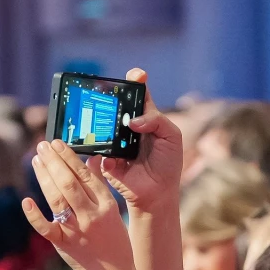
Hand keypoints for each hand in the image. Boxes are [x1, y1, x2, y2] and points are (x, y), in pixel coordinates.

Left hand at [22, 140, 135, 269]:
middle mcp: (91, 216)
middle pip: (69, 184)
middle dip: (54, 162)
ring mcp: (77, 231)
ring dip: (44, 178)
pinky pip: (47, 229)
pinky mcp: (64, 245)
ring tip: (36, 161)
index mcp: (106, 205)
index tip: (57, 143)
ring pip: (57, 200)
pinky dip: (35, 215)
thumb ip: (100, 185)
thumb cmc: (114, 241)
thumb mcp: (113, 210)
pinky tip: (26, 200)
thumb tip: (91, 160)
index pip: (85, 175)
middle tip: (42, 146)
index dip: (69, 157)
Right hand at [96, 69, 183, 215]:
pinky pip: (97, 149)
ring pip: (103, 124)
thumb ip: (157, 121)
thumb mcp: (172, 137)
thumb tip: (133, 121)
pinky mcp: (106, 158)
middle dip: (111, 96)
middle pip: (116, 104)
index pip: (138, 93)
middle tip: (109, 91)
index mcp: (145, 117)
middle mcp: (128, 126)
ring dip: (102, 120)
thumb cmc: (168, 164)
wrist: (158, 194)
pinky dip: (100, 148)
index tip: (136, 75)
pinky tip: (106, 150)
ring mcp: (115, 141)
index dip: (135, 80)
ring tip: (107, 119)